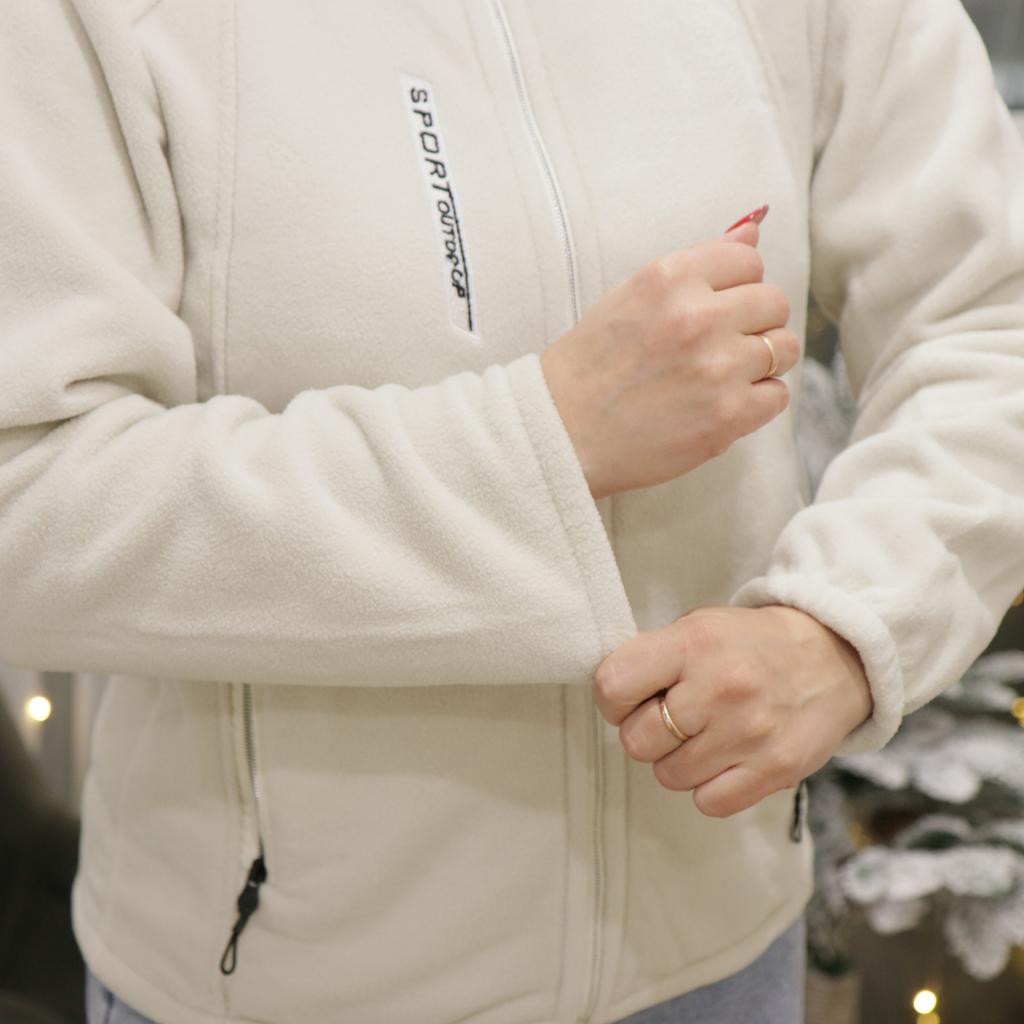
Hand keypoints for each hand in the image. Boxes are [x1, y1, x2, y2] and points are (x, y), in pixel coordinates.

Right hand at [539, 213, 799, 499]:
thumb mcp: (631, 296)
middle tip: (719, 347)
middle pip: (773, 302)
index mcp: (669, 277)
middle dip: (754, 323)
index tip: (714, 310)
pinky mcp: (726, 415)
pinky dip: (757, 402)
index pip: (749, 260)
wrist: (560, 434)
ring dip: (762, 363)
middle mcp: (697, 315)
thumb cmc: (589, 368)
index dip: (736, 287)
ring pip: (783, 348)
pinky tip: (723, 405)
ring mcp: (716, 367)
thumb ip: (696, 265)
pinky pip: (777, 396)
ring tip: (723, 377)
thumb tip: (753, 227)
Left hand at [592, 605, 872, 816]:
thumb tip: (611, 699)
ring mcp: (748, 733)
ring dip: (678, 761)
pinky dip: (709, 786)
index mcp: (693, 643)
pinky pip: (709, 802)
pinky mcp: (774, 771)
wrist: (835, 657)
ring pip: (670, 775)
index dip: (613, 699)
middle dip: (646, 732)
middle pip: (637, 741)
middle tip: (672, 718)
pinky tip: (725, 758)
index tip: (631, 697)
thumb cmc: (752, 644)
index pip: (613, 686)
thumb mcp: (699, 626)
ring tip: (705, 734)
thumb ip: (653, 658)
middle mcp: (720, 688)